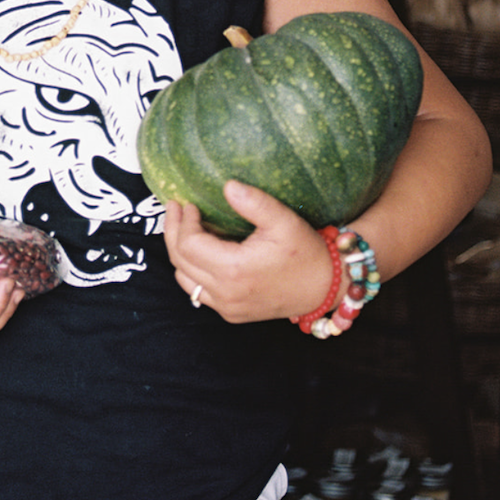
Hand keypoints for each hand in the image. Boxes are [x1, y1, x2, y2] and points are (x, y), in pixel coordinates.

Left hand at [162, 181, 338, 323]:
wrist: (325, 287)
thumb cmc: (306, 252)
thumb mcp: (283, 220)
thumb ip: (254, 202)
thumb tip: (228, 186)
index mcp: (234, 271)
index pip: (188, 245)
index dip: (183, 221)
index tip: (188, 203)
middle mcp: (226, 294)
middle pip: (179, 262)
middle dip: (173, 232)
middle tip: (175, 208)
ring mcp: (228, 307)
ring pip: (184, 279)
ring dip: (179, 252)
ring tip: (184, 226)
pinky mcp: (233, 313)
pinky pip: (198, 292)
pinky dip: (191, 270)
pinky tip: (200, 250)